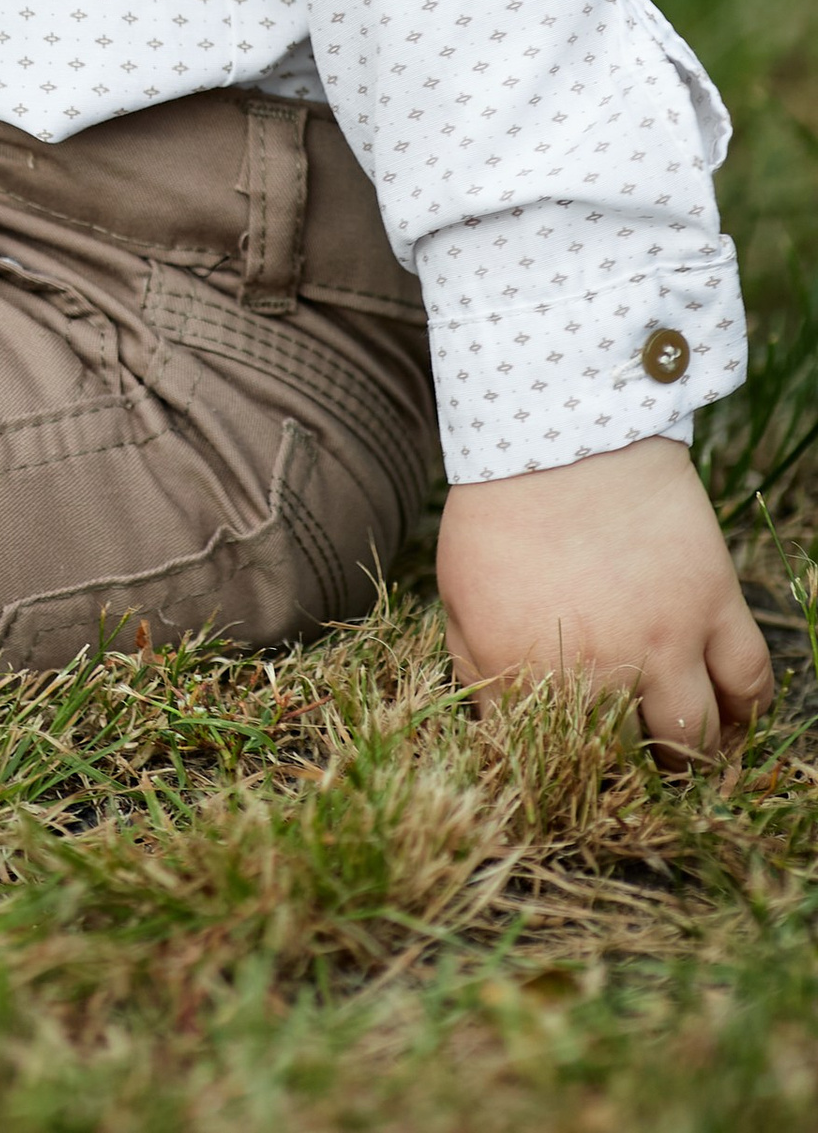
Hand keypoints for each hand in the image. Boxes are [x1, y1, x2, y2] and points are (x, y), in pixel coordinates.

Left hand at [438, 434, 773, 761]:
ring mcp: (663, 639)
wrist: (557, 429)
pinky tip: (728, 713)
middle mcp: (598, 669)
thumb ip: (476, 667)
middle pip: (629, 767)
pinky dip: (747, 711)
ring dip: (691, 757)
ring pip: (698, 741)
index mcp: (523, 671)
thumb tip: (500, 721)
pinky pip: (750, 682)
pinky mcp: (712, 604)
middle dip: (628, 781)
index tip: (566, 779)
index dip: (554, 778)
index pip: (543, 763)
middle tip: (630, 771)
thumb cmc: (498, 509)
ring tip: (681, 752)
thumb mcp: (459, 592)